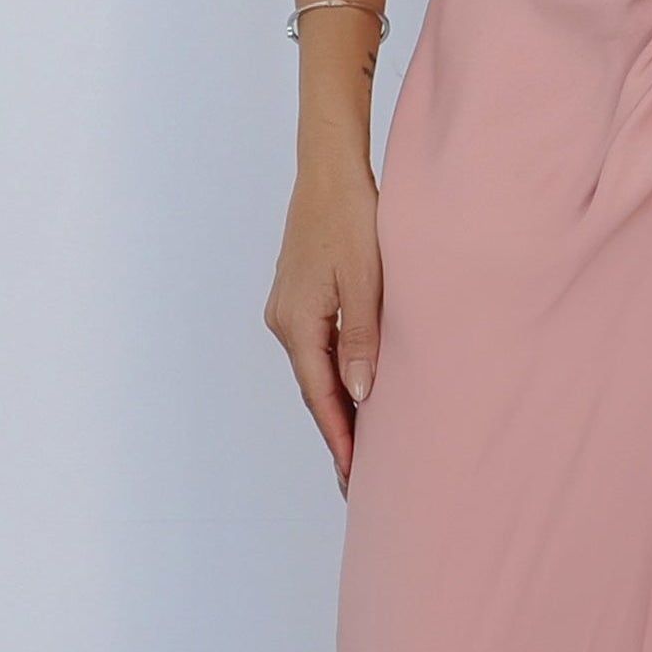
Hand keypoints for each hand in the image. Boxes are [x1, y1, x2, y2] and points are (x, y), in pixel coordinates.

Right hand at [266, 147, 381, 490]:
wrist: (329, 172)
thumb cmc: (352, 218)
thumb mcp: (366, 280)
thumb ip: (363, 339)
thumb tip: (361, 395)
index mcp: (298, 323)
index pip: (320, 396)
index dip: (339, 437)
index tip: (354, 475)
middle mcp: (284, 322)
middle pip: (313, 390)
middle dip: (337, 431)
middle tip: (358, 479)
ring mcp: (286, 310)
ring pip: (314, 371)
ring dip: (336, 405)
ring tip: (361, 444)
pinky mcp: (297, 299)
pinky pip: (316, 349)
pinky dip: (333, 375)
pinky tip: (353, 391)